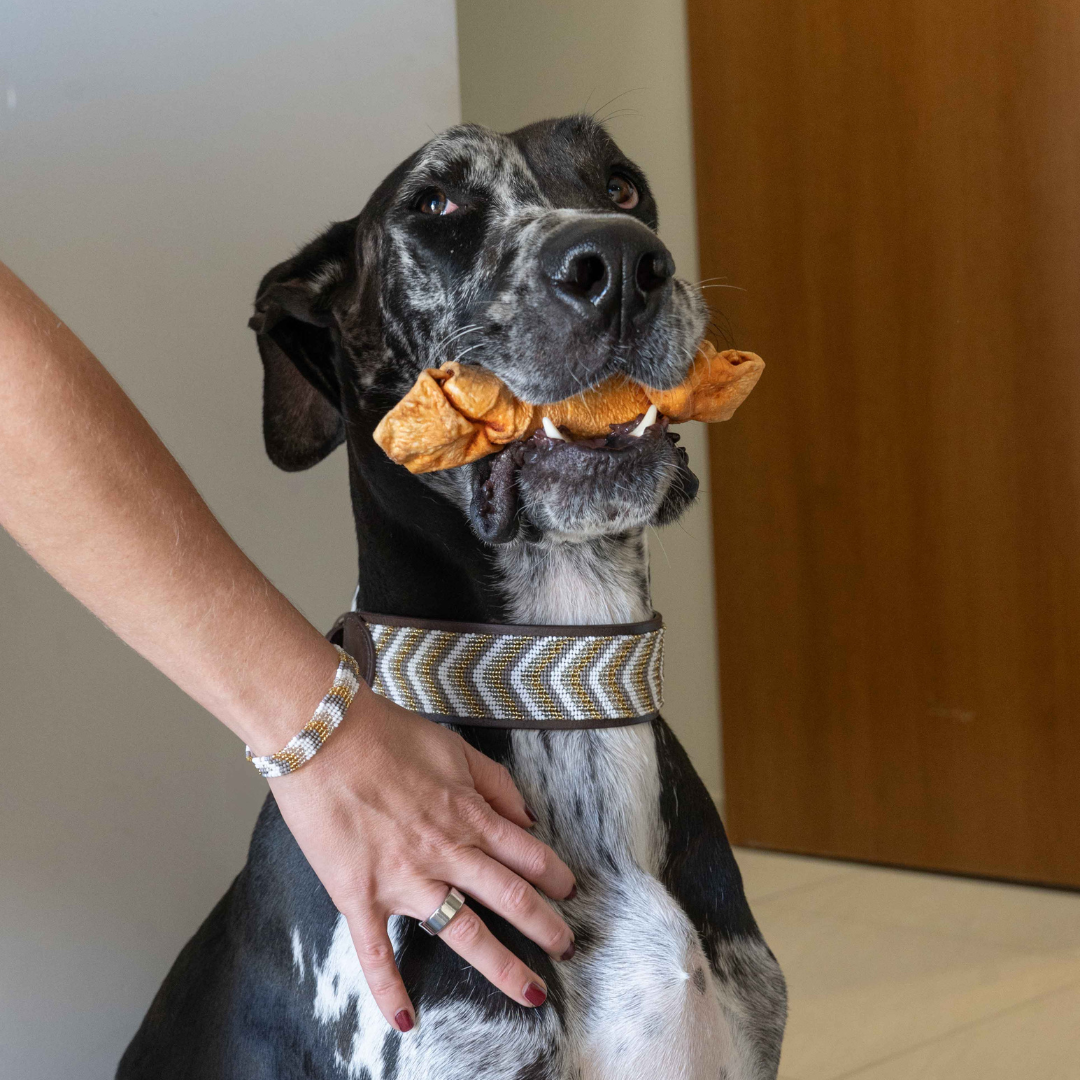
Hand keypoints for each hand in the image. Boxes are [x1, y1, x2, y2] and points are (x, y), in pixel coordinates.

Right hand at [268, 684, 575, 1032]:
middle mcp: (446, 852)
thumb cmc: (384, 734)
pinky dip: (390, 990)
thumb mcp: (454, 747)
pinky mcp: (360, 895)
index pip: (527, 854)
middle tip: (567, 949)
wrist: (322, 735)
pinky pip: (377, 952)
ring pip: (464, 932)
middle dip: (545, 927)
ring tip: (531, 992)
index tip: (569, 892)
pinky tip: (407, 1022)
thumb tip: (526, 816)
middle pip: (510, 898)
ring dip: (502, 966)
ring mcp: (405, 879)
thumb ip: (495, 782)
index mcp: (469, 814)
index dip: (555, 876)